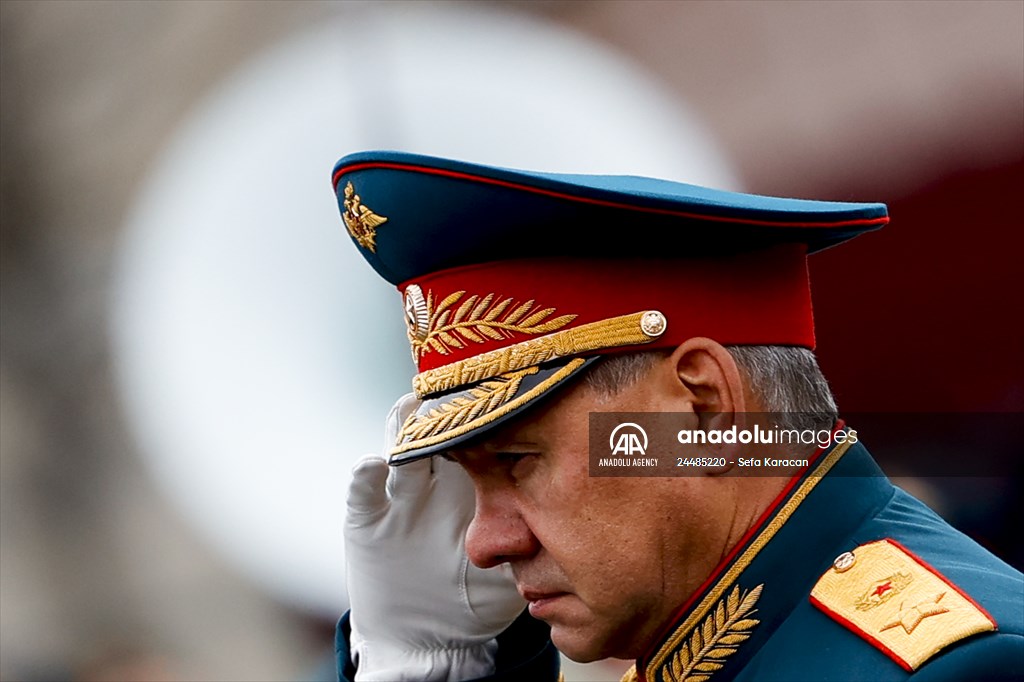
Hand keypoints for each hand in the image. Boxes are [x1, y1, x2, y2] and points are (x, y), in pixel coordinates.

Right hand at [344, 394, 526, 680]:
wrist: (427, 637)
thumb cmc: (478, 595)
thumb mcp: (513, 566)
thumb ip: (540, 538)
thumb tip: (593, 516)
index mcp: (470, 484)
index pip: (480, 437)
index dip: (492, 418)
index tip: (510, 396)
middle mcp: (435, 481)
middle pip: (438, 430)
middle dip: (447, 410)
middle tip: (458, 392)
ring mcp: (400, 499)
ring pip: (401, 450)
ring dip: (403, 427)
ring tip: (411, 413)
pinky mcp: (368, 523)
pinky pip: (363, 494)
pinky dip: (367, 477)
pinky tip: (373, 465)